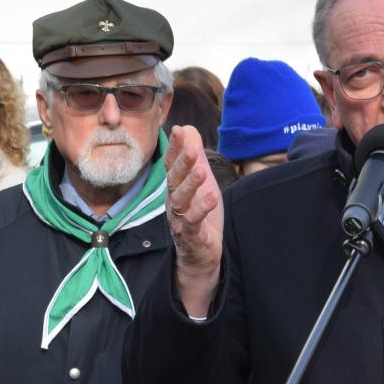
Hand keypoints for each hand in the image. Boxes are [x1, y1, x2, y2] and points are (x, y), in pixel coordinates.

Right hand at [164, 125, 223, 316]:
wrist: (200, 255)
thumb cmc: (199, 214)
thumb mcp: (200, 182)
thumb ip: (195, 157)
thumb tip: (187, 128)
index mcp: (175, 187)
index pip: (172, 164)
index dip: (174, 147)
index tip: (178, 130)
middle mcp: (173, 201)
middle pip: (174, 180)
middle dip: (182, 163)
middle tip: (191, 147)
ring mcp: (180, 219)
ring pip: (181, 200)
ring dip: (191, 185)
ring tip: (201, 171)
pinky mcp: (190, 235)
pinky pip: (193, 221)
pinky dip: (201, 209)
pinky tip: (211, 197)